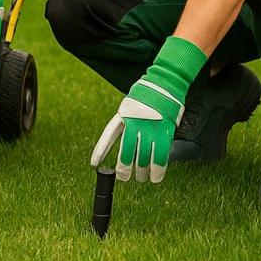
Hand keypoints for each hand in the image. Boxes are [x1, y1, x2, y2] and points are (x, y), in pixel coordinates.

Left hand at [90, 37, 206, 182]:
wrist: (166, 82)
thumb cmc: (147, 95)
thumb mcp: (129, 106)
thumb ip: (127, 123)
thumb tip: (127, 146)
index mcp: (124, 115)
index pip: (108, 136)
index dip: (101, 151)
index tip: (94, 165)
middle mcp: (136, 123)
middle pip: (127, 152)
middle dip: (124, 169)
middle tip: (123, 177)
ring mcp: (151, 128)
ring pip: (144, 158)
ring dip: (142, 172)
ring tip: (142, 178)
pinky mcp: (166, 132)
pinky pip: (161, 155)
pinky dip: (158, 169)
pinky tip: (155, 177)